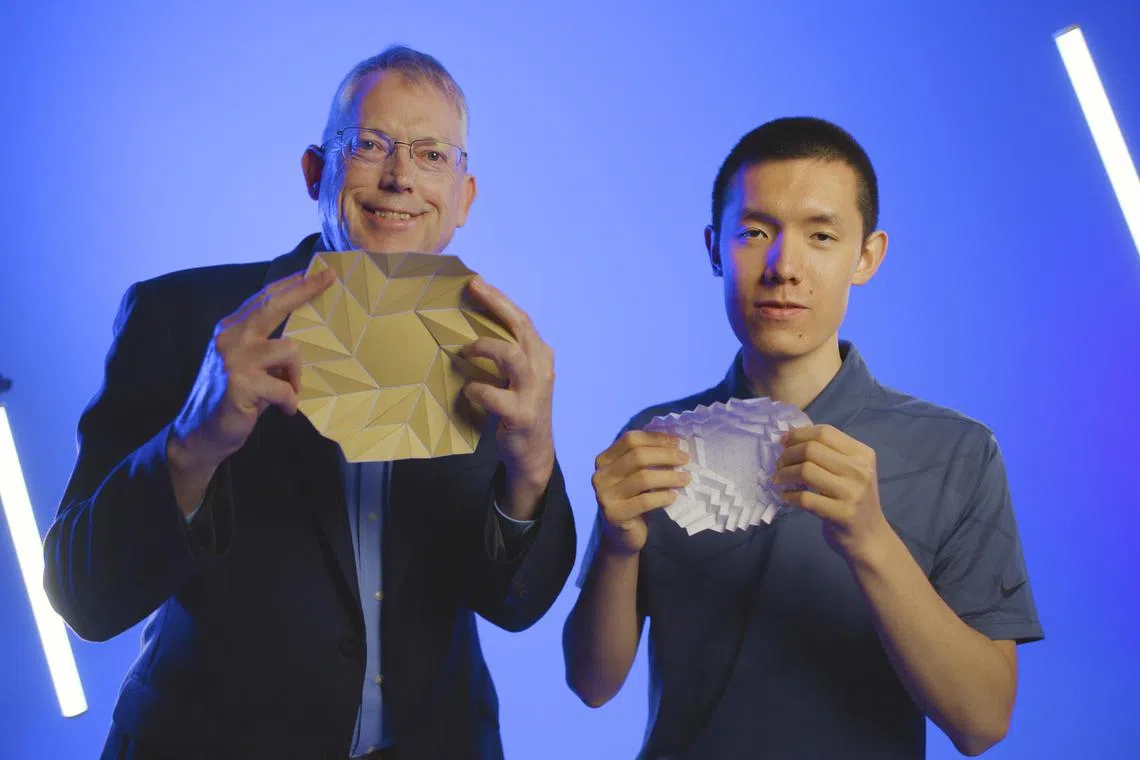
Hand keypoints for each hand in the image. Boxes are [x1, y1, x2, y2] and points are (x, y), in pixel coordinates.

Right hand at [168, 268, 334, 478]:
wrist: (199, 433)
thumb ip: (265, 346)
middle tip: (328, 277)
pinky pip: (286, 388)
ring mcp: (235, 358)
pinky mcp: (242, 383)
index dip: (291, 284)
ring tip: (287, 393)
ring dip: (295, 376)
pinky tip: (281, 410)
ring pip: (290, 350)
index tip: (317, 272)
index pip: (264, 298)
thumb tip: (301, 337)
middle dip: (304, 289)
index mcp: (231, 329)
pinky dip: (290, 401)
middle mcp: (230, 337)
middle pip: (273, 305)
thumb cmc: (230, 399)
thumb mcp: (246, 364)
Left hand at [459, 276, 555, 511]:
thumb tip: (467, 327)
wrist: (533, 452)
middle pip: (520, 326)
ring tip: (465, 351)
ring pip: (511, 355)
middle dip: (495, 304)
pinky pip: (493, 394)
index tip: (476, 281)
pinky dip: (476, 390)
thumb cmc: (518, 408)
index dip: (499, 298)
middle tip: (471, 289)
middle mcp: (541, 368)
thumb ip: (504, 354)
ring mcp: (534, 391)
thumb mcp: (518, 377)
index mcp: (540, 355)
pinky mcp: (522, 414)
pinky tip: (467, 391)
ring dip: (484, 347)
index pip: (521, 318)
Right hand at [591, 431, 689, 554]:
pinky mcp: (614, 514)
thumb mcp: (636, 476)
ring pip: (643, 478)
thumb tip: (675, 444)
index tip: (677, 442)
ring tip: (685, 478)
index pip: (630, 439)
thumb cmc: (633, 500)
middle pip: (638, 456)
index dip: (655, 438)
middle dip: (666, 455)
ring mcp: (605, 495)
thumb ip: (646, 459)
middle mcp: (600, 475)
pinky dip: (663, 497)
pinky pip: (645, 501)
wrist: (622, 536)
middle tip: (685, 459)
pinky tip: (673, 497)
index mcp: (604, 460)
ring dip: (669, 476)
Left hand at [772, 424, 890, 561]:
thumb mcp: (849, 471)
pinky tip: (785, 498)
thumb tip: (788, 438)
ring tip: (778, 480)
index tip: (782, 442)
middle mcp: (860, 470)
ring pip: (806, 470)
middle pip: (812, 449)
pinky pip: (805, 498)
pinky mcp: (842, 514)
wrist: (870, 538)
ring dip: (784, 474)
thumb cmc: (853, 500)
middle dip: (787, 455)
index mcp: (862, 454)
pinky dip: (788, 496)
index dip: (798, 434)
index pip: (825, 432)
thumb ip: (827, 453)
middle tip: (778, 465)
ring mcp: (853, 493)